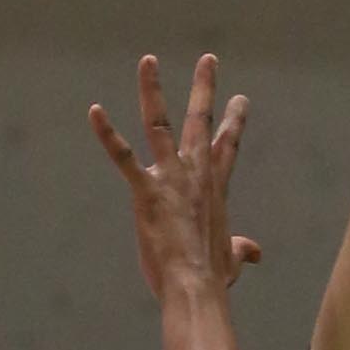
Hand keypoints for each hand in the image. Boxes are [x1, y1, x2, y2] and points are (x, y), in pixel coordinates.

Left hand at [89, 53, 261, 300]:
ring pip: (160, 123)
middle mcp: (196, 176)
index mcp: (214, 190)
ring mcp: (171, 180)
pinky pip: (123, 157)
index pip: (227, 147)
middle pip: (201, 122)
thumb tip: (254, 252)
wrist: (196, 290)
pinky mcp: (147, 192)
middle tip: (209, 59)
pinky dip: (108, 134)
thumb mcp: (231, 262)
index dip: (234, 122)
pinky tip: (95, 110)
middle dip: (206, 88)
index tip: (241, 100)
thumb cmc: (211, 280)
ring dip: (153, 90)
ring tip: (148, 60)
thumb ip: (241, 250)